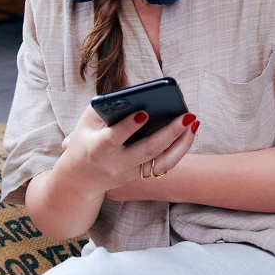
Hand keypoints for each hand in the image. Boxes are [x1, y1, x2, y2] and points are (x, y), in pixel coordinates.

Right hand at [58, 105, 199, 200]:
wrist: (80, 180)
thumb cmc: (84, 141)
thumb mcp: (86, 122)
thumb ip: (105, 107)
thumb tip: (132, 94)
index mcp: (98, 148)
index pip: (114, 138)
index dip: (129, 127)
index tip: (144, 113)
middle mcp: (117, 163)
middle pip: (147, 151)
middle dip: (169, 132)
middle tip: (187, 116)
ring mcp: (131, 172)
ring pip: (162, 162)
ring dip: (181, 143)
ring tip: (194, 121)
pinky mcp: (141, 176)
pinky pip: (165, 164)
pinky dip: (180, 148)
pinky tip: (190, 131)